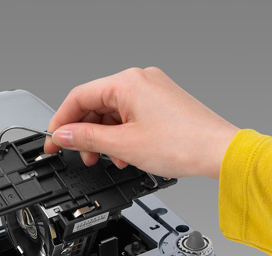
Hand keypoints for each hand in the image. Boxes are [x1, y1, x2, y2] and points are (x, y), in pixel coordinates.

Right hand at [44, 67, 238, 179]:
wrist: (218, 152)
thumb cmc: (182, 144)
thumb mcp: (123, 145)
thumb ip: (87, 138)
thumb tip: (63, 134)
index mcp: (127, 82)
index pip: (79, 97)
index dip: (61, 121)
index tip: (53, 141)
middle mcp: (141, 79)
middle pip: (96, 104)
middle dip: (85, 133)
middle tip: (80, 156)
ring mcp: (154, 90)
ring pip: (114, 112)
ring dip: (105, 138)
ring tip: (108, 160)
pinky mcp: (164, 103)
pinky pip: (132, 116)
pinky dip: (123, 135)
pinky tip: (125, 154)